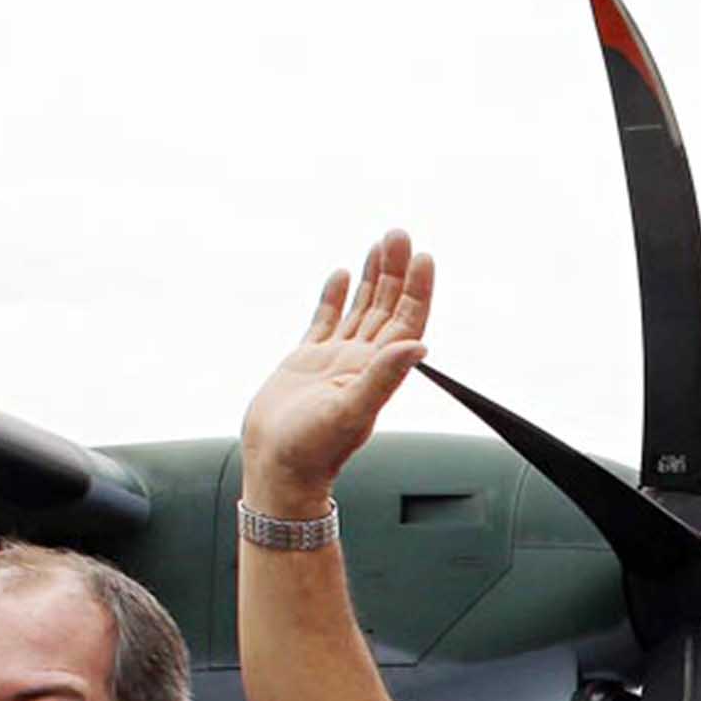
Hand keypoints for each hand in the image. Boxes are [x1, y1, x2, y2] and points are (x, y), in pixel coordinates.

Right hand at [241, 230, 435, 508]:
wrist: (276, 467)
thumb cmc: (313, 449)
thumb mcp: (352, 410)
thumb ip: (385, 376)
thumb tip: (420, 345)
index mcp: (378, 372)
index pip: (407, 322)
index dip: (418, 290)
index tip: (424, 257)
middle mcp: (362, 362)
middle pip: (387, 307)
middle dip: (395, 271)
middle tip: (399, 234)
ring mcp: (335, 360)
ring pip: (361, 308)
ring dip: (373, 277)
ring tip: (381, 243)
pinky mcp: (306, 361)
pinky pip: (326, 319)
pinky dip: (335, 296)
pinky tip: (342, 274)